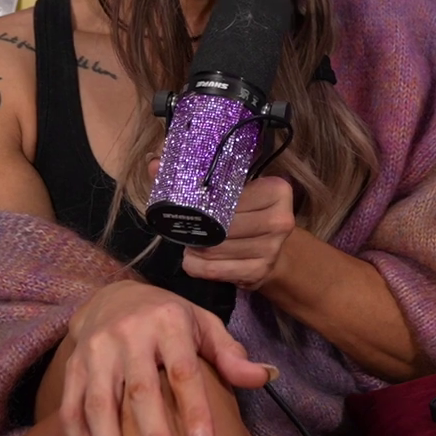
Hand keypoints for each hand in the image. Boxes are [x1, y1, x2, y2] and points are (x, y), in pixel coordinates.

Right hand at [61, 281, 271, 435]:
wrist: (111, 296)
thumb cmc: (168, 317)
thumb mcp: (203, 324)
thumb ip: (230, 353)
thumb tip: (266, 376)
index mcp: (168, 323)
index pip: (183, 372)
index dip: (194, 411)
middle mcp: (129, 335)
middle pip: (140, 391)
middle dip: (152, 434)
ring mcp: (96, 352)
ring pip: (99, 402)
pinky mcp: (72, 367)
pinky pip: (71, 407)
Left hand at [182, 176, 297, 291]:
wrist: (274, 249)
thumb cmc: (248, 213)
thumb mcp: (232, 190)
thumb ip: (194, 176)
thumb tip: (155, 164)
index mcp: (276, 190)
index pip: (231, 196)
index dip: (205, 203)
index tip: (191, 206)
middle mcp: (280, 219)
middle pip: (225, 225)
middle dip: (200, 230)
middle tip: (187, 230)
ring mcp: (273, 248)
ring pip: (219, 249)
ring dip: (197, 249)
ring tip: (190, 245)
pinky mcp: (261, 271)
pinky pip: (219, 270)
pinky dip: (201, 267)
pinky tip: (195, 261)